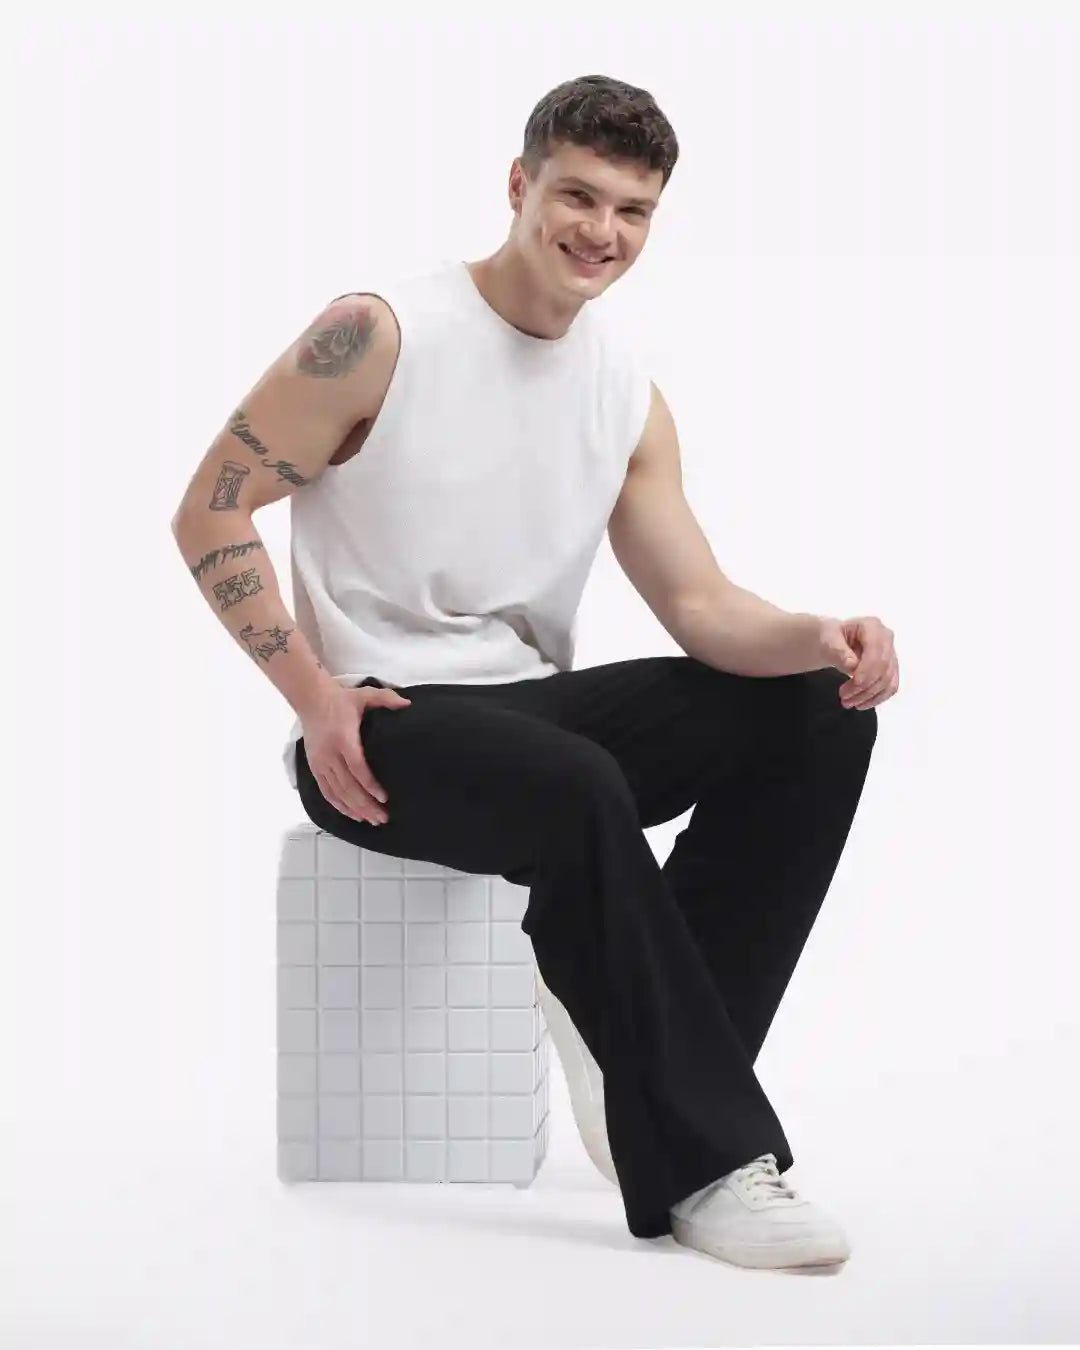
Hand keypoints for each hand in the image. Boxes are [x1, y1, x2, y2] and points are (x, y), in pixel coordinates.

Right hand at [300, 684, 411, 823]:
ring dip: (354, 809)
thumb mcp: (364, 694)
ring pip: (337, 792)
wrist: (311, 700)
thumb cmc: (341, 700)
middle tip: (383, 818)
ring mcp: (320, 763)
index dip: (369, 785)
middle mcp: (329, 754)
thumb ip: (386, 699)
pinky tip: (352, 815)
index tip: (384, 798)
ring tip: (372, 820)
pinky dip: (339, 805)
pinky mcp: (314, 767)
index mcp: (343, 738)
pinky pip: (326, 791)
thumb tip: (407, 705)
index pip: (356, 767)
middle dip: (365, 804)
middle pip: (347, 786)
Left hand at [817, 615, 898, 709]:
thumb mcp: (828, 640)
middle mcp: (886, 639)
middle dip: (864, 686)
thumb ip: (839, 650)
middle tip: (844, 697)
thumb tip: (852, 664)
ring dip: (868, 695)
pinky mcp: (890, 669)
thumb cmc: (831, 638)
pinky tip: (861, 704)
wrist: (835, 642)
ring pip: (887, 680)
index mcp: (873, 626)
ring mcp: (891, 654)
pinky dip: (876, 698)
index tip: (853, 683)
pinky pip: (890, 687)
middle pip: (883, 668)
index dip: (868, 669)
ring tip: (847, 702)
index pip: (876, 651)